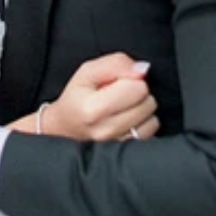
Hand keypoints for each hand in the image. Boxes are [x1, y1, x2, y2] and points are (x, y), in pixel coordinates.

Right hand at [38, 54, 159, 142]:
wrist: (63, 128)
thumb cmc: (76, 98)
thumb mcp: (87, 72)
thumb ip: (115, 64)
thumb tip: (142, 71)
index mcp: (93, 109)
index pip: (138, 87)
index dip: (129, 79)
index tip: (115, 83)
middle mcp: (106, 130)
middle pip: (148, 102)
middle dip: (137, 94)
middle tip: (118, 95)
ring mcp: (117, 145)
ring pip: (152, 119)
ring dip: (141, 110)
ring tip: (122, 108)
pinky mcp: (126, 152)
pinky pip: (151, 132)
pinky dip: (143, 124)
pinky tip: (127, 120)